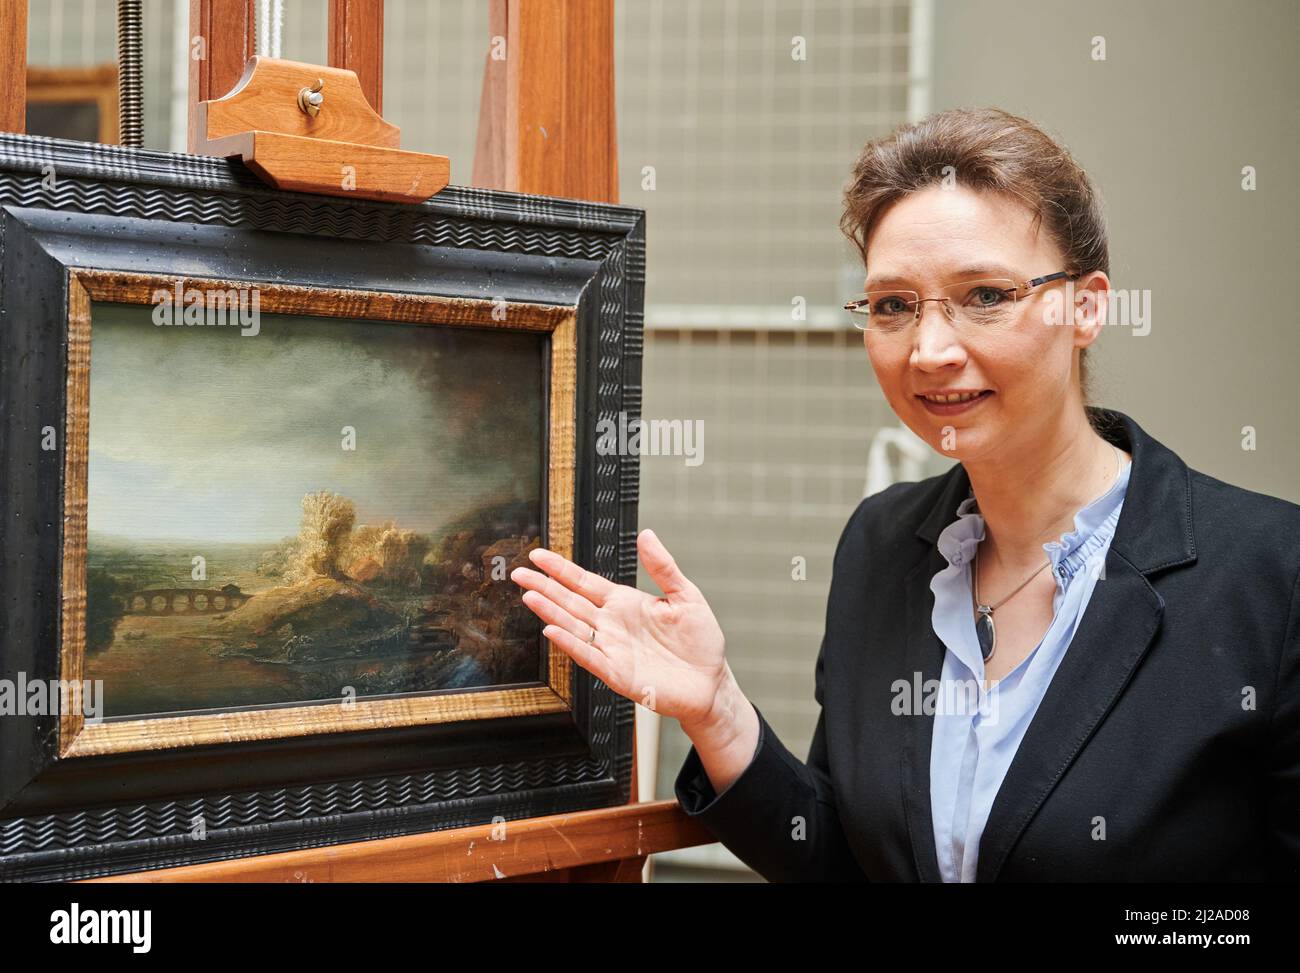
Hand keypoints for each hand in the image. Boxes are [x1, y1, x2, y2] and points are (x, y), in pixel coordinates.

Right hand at [510, 528, 729, 730]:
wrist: (711, 683)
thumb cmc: (700, 643)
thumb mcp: (686, 596)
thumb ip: (662, 567)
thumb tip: (647, 535)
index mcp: (625, 603)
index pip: (585, 582)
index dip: (561, 569)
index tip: (538, 555)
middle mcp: (612, 625)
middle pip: (570, 602)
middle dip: (544, 587)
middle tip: (519, 572)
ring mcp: (612, 649)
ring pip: (573, 626)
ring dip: (550, 612)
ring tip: (529, 596)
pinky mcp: (617, 673)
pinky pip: (588, 655)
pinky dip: (570, 643)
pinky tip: (552, 631)